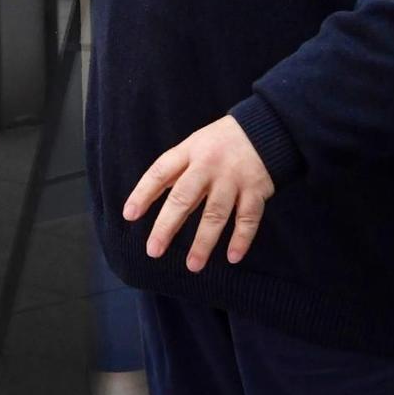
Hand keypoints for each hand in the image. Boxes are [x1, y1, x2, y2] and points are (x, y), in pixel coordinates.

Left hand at [124, 116, 274, 271]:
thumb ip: (175, 170)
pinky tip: (232, 257)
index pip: (160, 172)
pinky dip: (241, 238)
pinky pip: (248, 218)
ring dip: (204, 242)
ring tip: (193, 265)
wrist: (264, 128)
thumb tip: (147, 199)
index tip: (129, 215)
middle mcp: (208, 165)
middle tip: (153, 250)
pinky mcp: (256, 189)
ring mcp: (233, 178)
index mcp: (189, 151)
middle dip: (167, 225)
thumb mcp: (194, 145)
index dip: (143, 193)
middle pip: (184, 197)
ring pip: (215, 213)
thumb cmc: (220, 143)